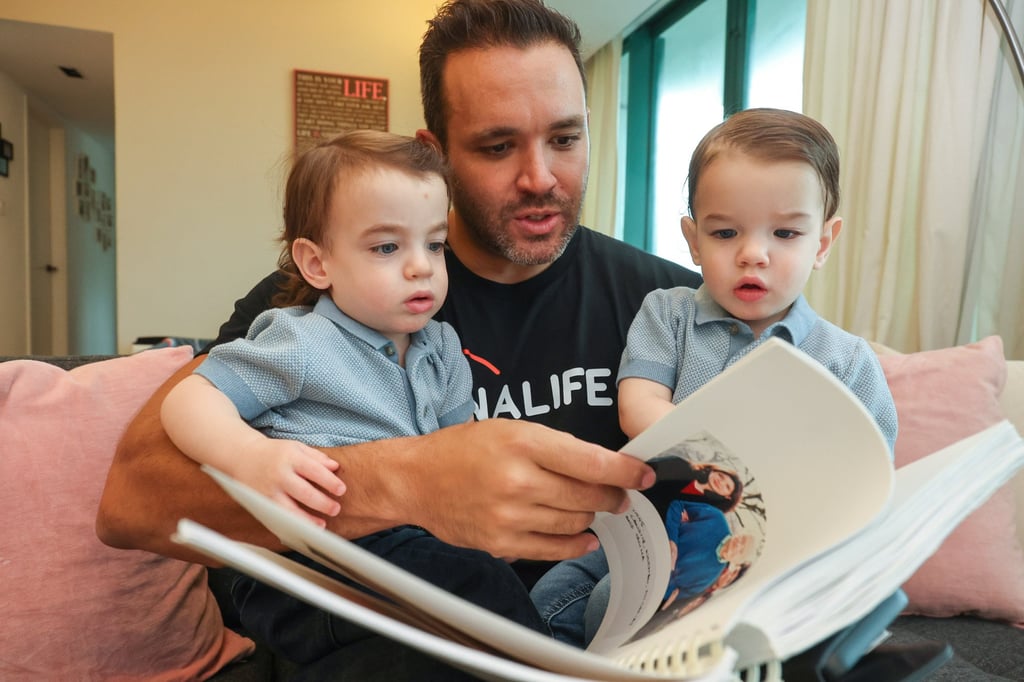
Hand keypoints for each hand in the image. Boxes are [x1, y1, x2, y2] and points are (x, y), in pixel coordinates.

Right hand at [232, 438, 345, 525]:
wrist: (242, 457)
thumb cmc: (275, 453)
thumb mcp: (296, 448)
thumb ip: (317, 457)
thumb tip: (335, 467)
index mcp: (290, 458)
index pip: (314, 471)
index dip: (330, 482)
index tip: (341, 490)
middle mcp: (279, 475)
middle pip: (304, 493)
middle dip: (322, 503)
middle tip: (336, 509)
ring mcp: (269, 491)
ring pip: (289, 510)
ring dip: (307, 520)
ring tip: (322, 525)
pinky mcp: (261, 503)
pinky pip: (278, 517)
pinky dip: (291, 525)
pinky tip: (302, 529)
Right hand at [342, 419, 654, 560]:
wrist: (417, 480)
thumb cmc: (465, 449)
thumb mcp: (512, 429)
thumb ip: (557, 447)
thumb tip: (604, 467)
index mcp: (523, 442)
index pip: (591, 461)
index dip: (626, 471)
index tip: (644, 475)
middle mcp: (518, 480)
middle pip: (588, 495)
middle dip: (612, 496)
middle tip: (619, 494)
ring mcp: (510, 516)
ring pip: (575, 524)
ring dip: (591, 517)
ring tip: (592, 508)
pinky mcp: (502, 544)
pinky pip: (554, 549)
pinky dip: (575, 544)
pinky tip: (584, 536)